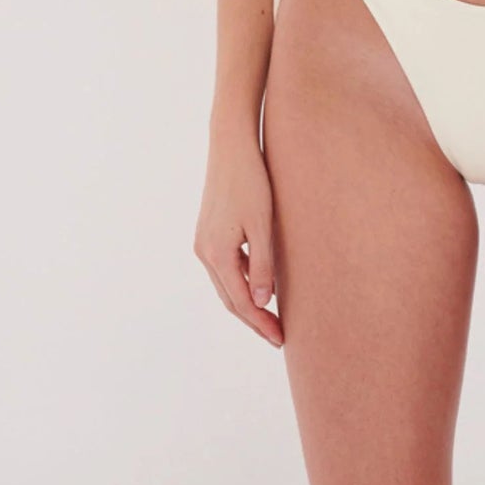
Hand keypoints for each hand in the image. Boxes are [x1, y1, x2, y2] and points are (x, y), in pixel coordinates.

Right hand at [194, 133, 284, 346]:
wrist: (231, 146)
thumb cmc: (252, 181)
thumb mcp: (263, 225)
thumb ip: (263, 265)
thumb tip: (261, 301)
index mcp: (217, 253)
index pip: (240, 301)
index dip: (261, 323)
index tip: (280, 339)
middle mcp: (204, 251)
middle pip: (230, 298)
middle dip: (253, 320)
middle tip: (278, 337)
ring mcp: (203, 241)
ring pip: (226, 285)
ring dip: (246, 303)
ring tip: (270, 318)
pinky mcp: (209, 232)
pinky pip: (225, 268)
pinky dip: (240, 283)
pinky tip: (260, 286)